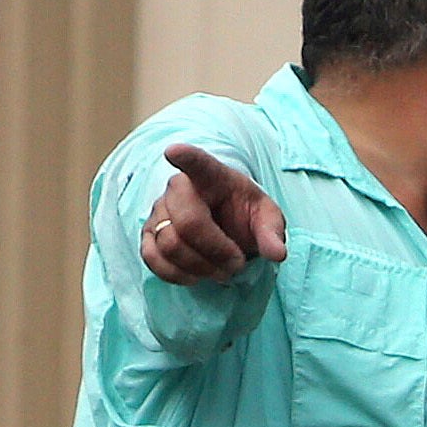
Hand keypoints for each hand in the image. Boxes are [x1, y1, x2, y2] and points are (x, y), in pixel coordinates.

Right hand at [137, 143, 287, 284]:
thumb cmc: (244, 218)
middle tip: (236, 264)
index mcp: (213, 177)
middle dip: (216, 252)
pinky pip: (152, 258)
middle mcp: (179, 188)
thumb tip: (277, 253)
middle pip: (187, 223)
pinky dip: (177, 275)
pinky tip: (196, 275)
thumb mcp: (267, 219)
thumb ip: (272, 232)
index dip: (185, 157)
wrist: (226, 231)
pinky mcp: (148, 235)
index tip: (173, 151)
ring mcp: (159, 211)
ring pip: (169, 245)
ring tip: (220, 271)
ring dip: (200, 268)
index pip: (198, 163)